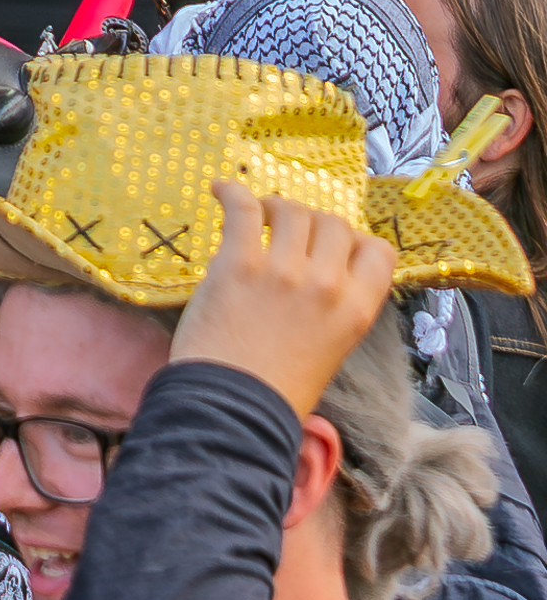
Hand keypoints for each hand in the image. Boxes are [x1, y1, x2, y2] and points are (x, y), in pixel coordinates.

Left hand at [171, 181, 395, 416]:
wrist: (234, 409)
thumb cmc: (277, 388)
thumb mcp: (329, 349)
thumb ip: (330, 307)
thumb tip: (316, 267)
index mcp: (358, 311)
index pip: (379, 250)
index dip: (355, 240)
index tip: (329, 243)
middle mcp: (329, 286)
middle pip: (333, 223)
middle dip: (310, 222)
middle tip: (284, 230)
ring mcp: (285, 271)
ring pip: (291, 209)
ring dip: (273, 207)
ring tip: (255, 216)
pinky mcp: (240, 263)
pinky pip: (243, 207)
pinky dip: (231, 191)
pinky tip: (220, 190)